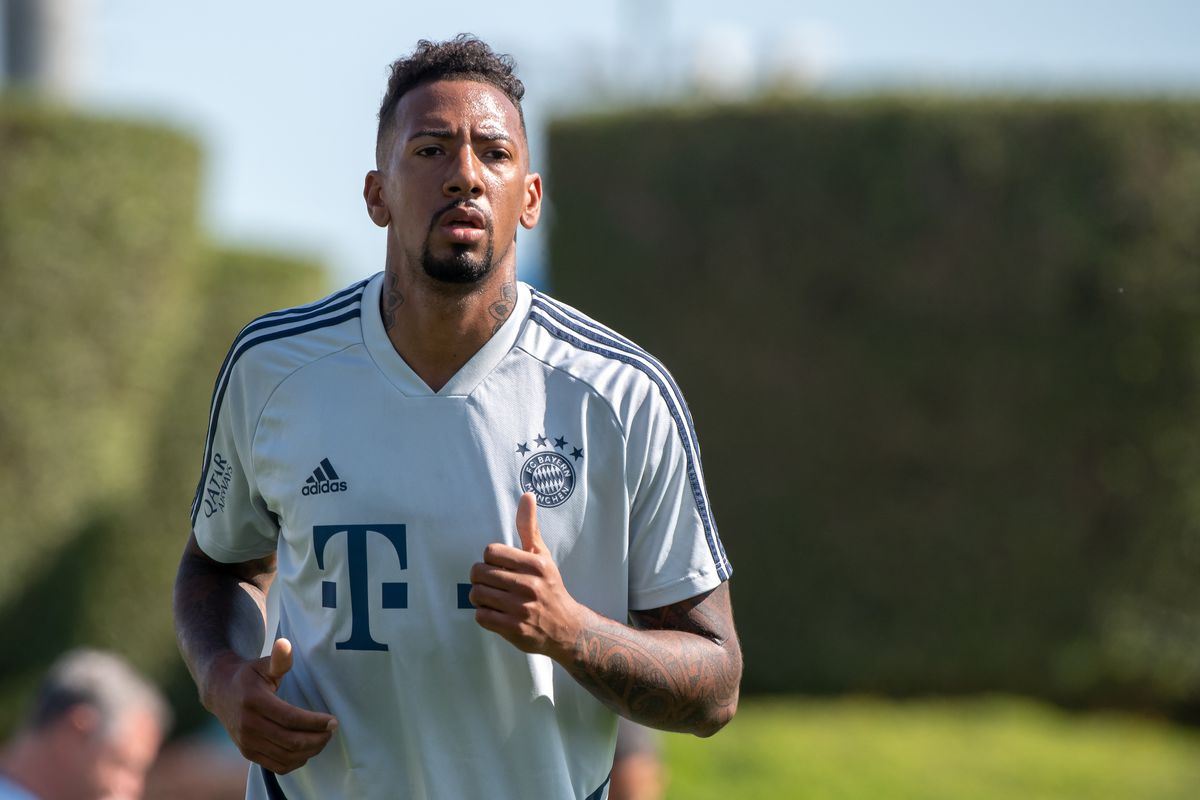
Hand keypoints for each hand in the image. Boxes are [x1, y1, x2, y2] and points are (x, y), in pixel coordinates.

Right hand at [205, 638, 337, 774]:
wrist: (221, 692)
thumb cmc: (249, 675)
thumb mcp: (263, 664)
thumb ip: (279, 659)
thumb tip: (286, 644)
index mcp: (255, 702)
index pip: (290, 718)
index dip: (314, 722)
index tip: (333, 721)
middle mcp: (248, 725)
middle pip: (290, 740)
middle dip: (317, 738)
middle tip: (331, 731)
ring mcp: (246, 742)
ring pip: (285, 756)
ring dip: (309, 751)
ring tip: (323, 739)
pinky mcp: (247, 753)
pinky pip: (276, 765)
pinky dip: (295, 762)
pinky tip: (307, 751)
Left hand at [470, 493, 587, 660]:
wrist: (566, 627)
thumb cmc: (549, 587)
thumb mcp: (542, 556)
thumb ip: (530, 527)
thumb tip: (527, 495)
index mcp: (535, 564)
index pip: (490, 551)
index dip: (490, 558)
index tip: (499, 565)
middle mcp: (529, 585)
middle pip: (479, 573)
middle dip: (480, 578)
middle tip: (491, 583)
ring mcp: (521, 609)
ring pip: (477, 594)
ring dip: (480, 596)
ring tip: (491, 598)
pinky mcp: (515, 629)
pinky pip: (481, 616)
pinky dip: (484, 614)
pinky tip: (496, 613)